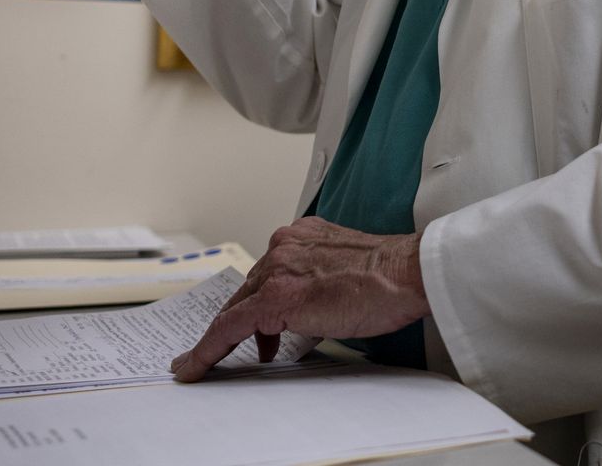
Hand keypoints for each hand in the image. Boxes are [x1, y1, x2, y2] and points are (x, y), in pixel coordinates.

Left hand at [171, 217, 429, 381]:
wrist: (406, 274)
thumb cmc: (390, 277)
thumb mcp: (347, 270)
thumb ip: (319, 281)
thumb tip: (308, 312)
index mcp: (302, 235)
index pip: (269, 271)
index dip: (256, 300)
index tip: (251, 320)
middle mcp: (284, 245)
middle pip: (250, 289)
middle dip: (245, 321)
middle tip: (251, 348)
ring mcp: (276, 270)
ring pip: (236, 309)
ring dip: (225, 337)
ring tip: (217, 361)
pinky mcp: (273, 298)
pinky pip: (229, 327)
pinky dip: (208, 349)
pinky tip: (195, 366)